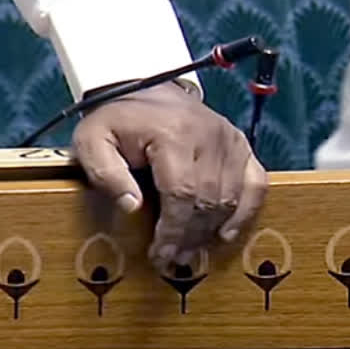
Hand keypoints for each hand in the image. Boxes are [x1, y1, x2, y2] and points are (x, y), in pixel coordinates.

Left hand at [71, 82, 267, 268]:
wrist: (148, 90)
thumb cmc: (120, 120)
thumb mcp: (93, 139)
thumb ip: (105, 171)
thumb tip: (132, 206)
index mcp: (172, 133)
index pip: (180, 193)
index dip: (172, 230)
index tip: (161, 255)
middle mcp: (209, 135)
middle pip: (208, 200)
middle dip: (190, 235)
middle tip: (175, 258)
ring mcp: (231, 141)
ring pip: (231, 198)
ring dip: (211, 230)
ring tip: (192, 250)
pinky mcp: (243, 146)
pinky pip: (256, 185)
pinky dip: (245, 213)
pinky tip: (226, 233)